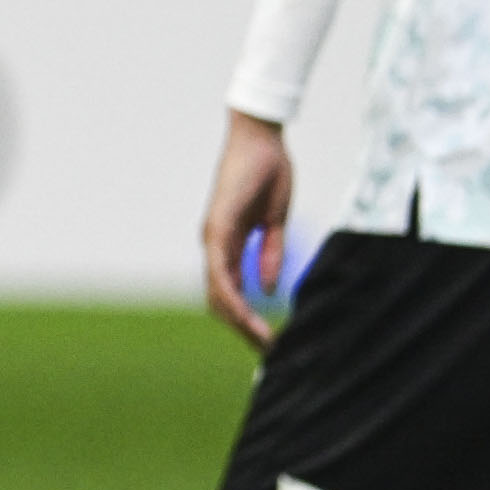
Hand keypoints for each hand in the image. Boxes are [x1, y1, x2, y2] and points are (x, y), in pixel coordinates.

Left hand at [200, 110, 294, 352]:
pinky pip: (220, 267)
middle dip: (241, 327)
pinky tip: (246, 312)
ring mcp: (213, 236)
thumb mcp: (275, 222)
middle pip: (220, 298)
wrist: (262, 140)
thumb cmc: (269, 174)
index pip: (230, 291)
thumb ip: (270, 254)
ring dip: (237, 318)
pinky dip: (231, 293)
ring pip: (217, 289)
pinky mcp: (218, 225)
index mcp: (228, 244)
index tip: (267, 340)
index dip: (245, 318)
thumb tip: (267, 290)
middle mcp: (215, 244)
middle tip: (265, 350)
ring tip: (260, 339)